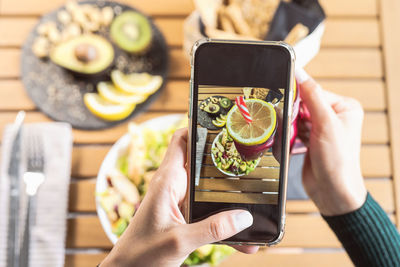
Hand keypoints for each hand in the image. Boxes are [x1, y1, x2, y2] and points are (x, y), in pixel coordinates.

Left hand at [100, 128, 254, 266]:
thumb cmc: (141, 254)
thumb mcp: (179, 241)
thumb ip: (212, 229)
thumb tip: (244, 218)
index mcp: (167, 181)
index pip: (181, 141)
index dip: (198, 127)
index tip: (222, 123)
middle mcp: (173, 186)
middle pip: (200, 162)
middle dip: (223, 159)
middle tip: (249, 156)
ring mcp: (179, 201)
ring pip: (207, 188)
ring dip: (228, 194)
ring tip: (254, 197)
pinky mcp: (183, 216)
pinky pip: (208, 211)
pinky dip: (224, 219)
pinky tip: (244, 235)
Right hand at [296, 70, 366, 215]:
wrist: (332, 192)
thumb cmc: (338, 162)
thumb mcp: (326, 124)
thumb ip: (312, 96)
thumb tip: (300, 74)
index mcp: (344, 108)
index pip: (315, 92)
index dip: (299, 99)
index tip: (287, 102)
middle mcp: (334, 117)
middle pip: (304, 105)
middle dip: (295, 116)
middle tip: (296, 127)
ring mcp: (322, 130)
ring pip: (297, 118)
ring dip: (293, 128)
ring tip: (300, 140)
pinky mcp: (311, 141)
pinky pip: (295, 130)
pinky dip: (292, 137)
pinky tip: (295, 145)